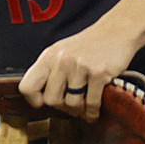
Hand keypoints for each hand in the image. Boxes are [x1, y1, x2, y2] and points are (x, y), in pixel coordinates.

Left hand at [20, 22, 136, 120]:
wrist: (117, 31)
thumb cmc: (90, 45)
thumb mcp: (62, 52)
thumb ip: (51, 71)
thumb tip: (43, 98)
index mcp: (49, 56)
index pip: (27, 87)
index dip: (34, 100)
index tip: (44, 103)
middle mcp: (61, 61)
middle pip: (51, 100)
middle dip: (62, 107)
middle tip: (72, 107)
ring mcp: (80, 67)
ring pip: (72, 103)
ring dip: (80, 110)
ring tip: (85, 107)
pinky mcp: (99, 73)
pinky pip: (92, 102)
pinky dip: (93, 112)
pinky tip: (95, 111)